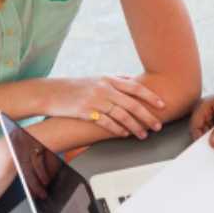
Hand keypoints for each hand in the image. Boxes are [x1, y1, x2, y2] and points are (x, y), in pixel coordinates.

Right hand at [46, 76, 165, 138]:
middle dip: (147, 116)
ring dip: (135, 126)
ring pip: (121, 115)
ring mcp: (95, 100)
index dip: (151, 96)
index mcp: (109, 79)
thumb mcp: (97, 78)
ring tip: (143, 135)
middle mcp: (104, 88)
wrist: (51, 92)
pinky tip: (125, 134)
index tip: (162, 105)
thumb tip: (132, 80)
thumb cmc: (76, 86)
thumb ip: (115, 79)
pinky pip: (106, 122)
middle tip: (158, 126)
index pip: (135, 87)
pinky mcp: (86, 111)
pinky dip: (117, 129)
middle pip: (132, 103)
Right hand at [188, 82, 213, 146]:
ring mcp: (209, 115)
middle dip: (206, 140)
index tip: (206, 150)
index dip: (198, 138)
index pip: (195, 125)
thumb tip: (213, 144)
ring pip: (206, 132)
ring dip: (213, 139)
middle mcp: (203, 110)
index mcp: (203, 105)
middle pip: (199, 130)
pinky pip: (213, 131)